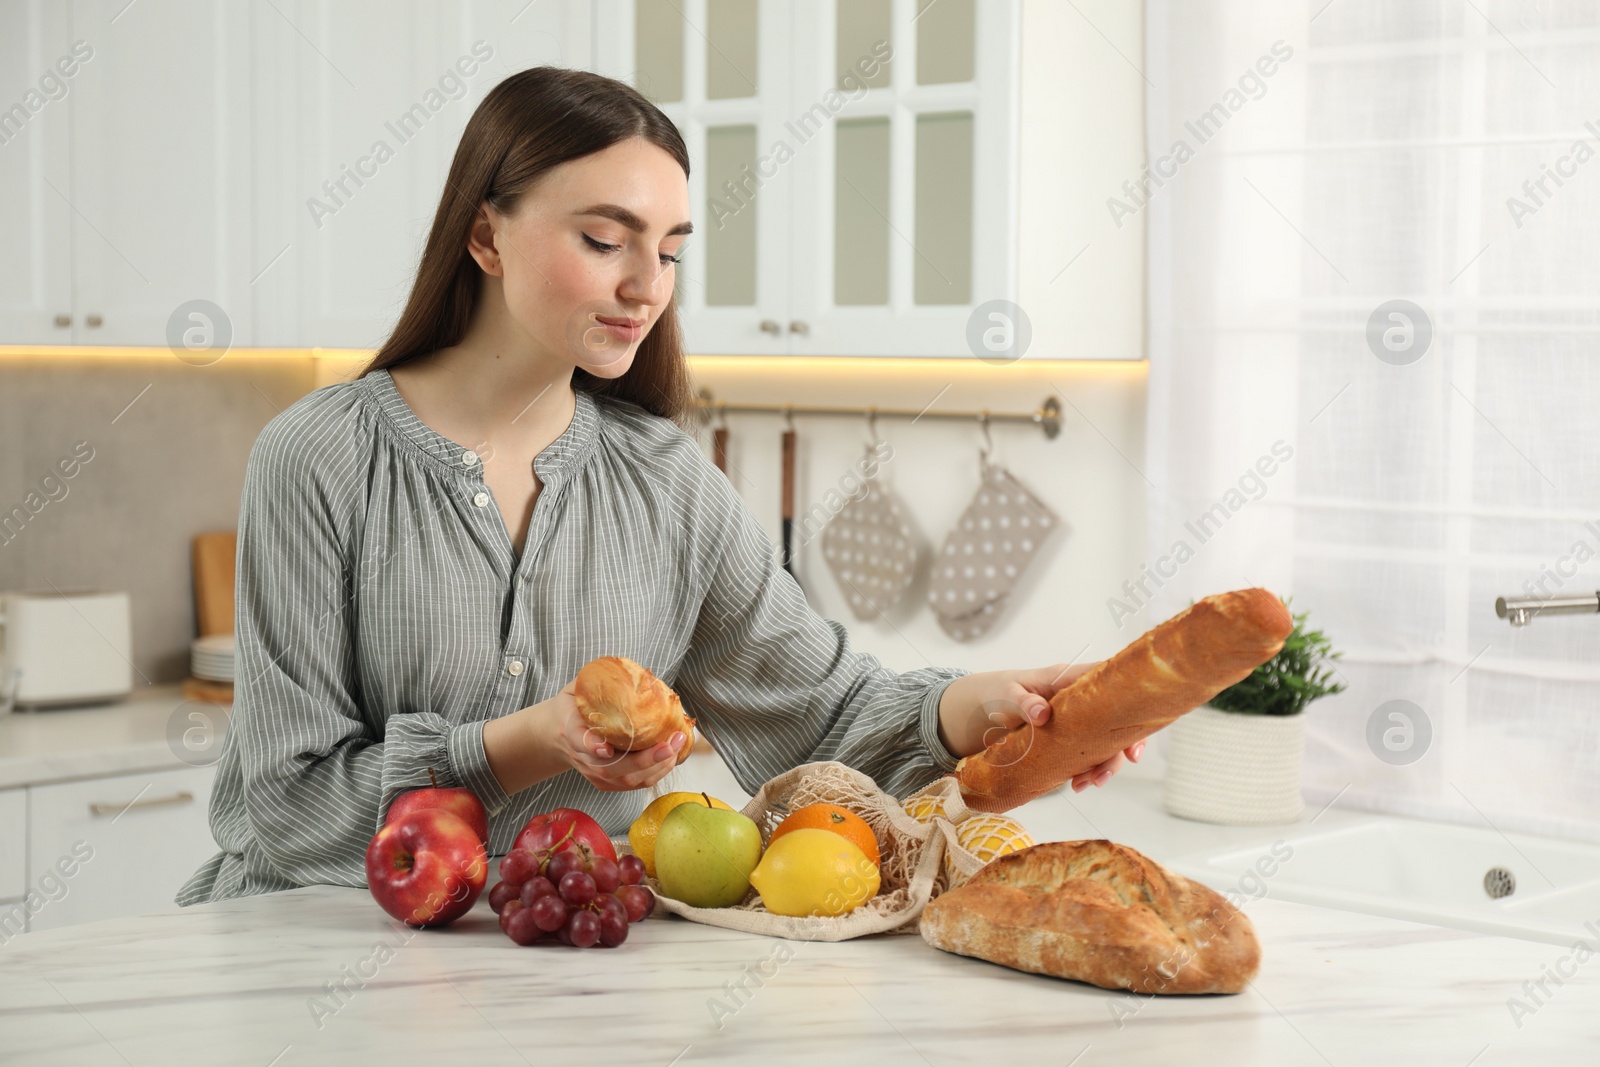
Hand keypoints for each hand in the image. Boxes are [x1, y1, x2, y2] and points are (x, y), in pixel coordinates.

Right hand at [542, 676, 685, 792]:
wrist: (558, 734)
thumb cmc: (573, 707)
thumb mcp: (576, 688)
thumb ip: (595, 682)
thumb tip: (628, 670)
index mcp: (570, 730)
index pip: (579, 741)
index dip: (593, 746)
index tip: (606, 748)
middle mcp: (582, 758)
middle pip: (610, 768)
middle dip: (645, 759)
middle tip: (672, 742)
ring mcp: (594, 774)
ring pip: (626, 780)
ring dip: (657, 766)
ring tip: (678, 745)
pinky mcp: (607, 783)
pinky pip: (634, 784)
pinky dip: (657, 772)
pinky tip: (672, 756)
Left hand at [937, 662, 1144, 790]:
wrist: (984, 709)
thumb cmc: (998, 692)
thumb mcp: (1005, 694)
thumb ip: (1022, 701)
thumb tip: (1042, 712)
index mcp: (1070, 680)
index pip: (1111, 683)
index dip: (1131, 703)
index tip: (1136, 731)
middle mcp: (1081, 701)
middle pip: (1116, 719)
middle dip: (1120, 747)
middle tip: (1107, 771)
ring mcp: (1078, 722)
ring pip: (1106, 741)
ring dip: (1104, 764)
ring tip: (1090, 783)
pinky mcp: (1070, 740)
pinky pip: (1088, 754)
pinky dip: (1088, 770)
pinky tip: (1078, 784)